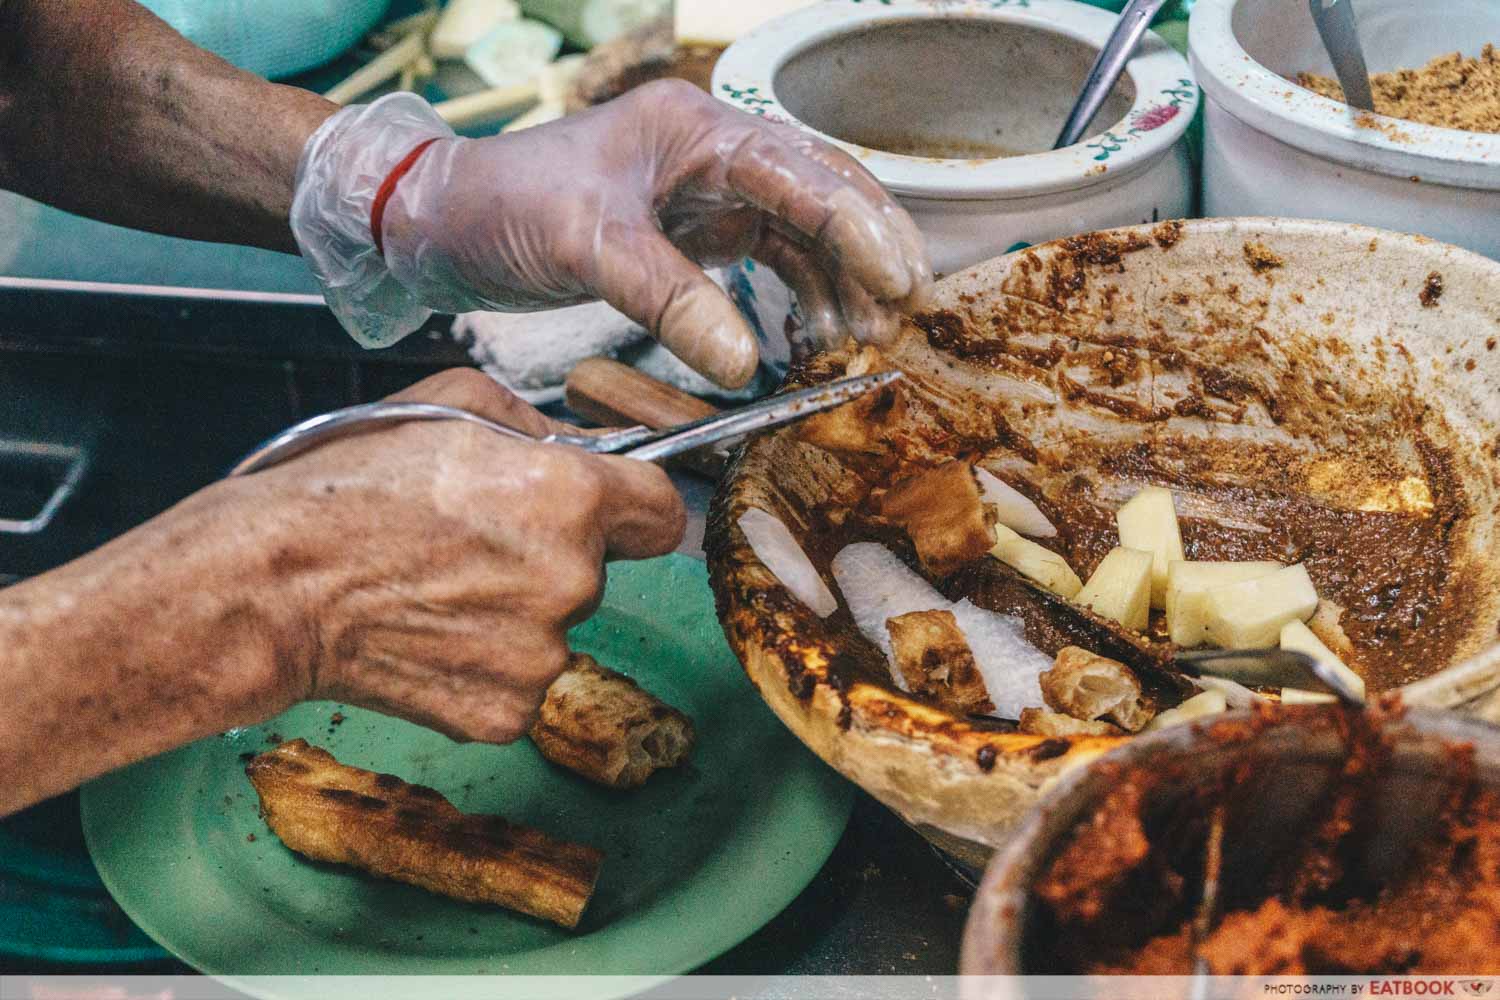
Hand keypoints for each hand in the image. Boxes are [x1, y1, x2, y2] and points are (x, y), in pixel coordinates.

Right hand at [247, 369, 684, 741]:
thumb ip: (538, 426)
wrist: (271, 585)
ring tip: (437, 587)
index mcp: (570, 499)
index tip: (612, 510)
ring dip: (516, 611)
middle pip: (599, 570)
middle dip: (554, 554)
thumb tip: (586, 448)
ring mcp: (540, 656)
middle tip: (474, 542)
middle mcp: (571, 582)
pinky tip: (428, 634)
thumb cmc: (346, 489)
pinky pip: (518, 679)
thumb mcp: (448, 406)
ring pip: (555, 628)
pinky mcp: (506, 712)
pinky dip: (484, 664)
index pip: (663, 511)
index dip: (634, 506)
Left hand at [293, 84, 931, 388]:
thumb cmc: (503, 209)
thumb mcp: (587, 247)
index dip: (860, 227)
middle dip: (868, 254)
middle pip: (822, 195)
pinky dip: (796, 300)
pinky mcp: (693, 232)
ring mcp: (707, 192)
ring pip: (802, 234)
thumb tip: (748, 364)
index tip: (900, 283)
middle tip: (900, 318)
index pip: (802, 171)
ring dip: (837, 286)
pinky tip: (812, 341)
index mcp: (695, 129)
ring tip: (861, 344)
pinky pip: (767, 262)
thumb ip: (669, 299)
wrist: (443, 225)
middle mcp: (713, 153)